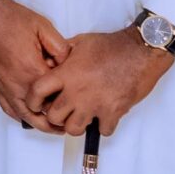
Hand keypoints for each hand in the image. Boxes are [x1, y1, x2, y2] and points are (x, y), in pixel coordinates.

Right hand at [0, 0, 71, 130]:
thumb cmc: (9, 18)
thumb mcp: (43, 27)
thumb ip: (61, 48)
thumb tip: (69, 64)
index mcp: (31, 69)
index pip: (57, 94)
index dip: (69, 95)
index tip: (77, 95)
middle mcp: (16, 83)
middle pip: (43, 112)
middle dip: (59, 117)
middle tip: (73, 119)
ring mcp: (4, 87)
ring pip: (26, 116)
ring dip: (41, 124)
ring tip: (56, 127)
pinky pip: (9, 110)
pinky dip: (22, 117)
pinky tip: (31, 117)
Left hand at [28, 28, 172, 136]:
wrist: (141, 51)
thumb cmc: (112, 45)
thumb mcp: (80, 42)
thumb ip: (62, 54)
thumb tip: (49, 62)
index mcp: (66, 73)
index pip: (37, 92)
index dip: (33, 100)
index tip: (36, 103)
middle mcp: (77, 91)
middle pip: (54, 116)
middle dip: (56, 116)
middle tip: (63, 111)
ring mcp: (95, 104)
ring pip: (74, 129)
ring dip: (76, 125)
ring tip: (82, 116)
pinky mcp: (114, 112)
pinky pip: (103, 131)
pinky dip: (103, 127)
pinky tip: (104, 116)